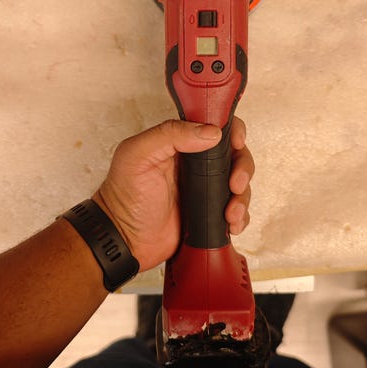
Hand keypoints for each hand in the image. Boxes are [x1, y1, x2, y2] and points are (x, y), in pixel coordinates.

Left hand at [94, 117, 254, 271]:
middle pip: (234, 156)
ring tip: (230, 213)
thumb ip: (169, 134)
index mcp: (179, 145)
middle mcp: (195, 165)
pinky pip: (235, 211)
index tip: (237, 142)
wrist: (123, 240)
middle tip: (235, 184)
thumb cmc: (124, 197)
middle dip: (243, 168)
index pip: (214, 127)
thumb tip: (210, 132)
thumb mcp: (137, 155)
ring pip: (239, 185)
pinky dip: (240, 217)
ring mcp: (203, 190)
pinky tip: (230, 224)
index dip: (232, 132)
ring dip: (242, 197)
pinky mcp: (208, 213)